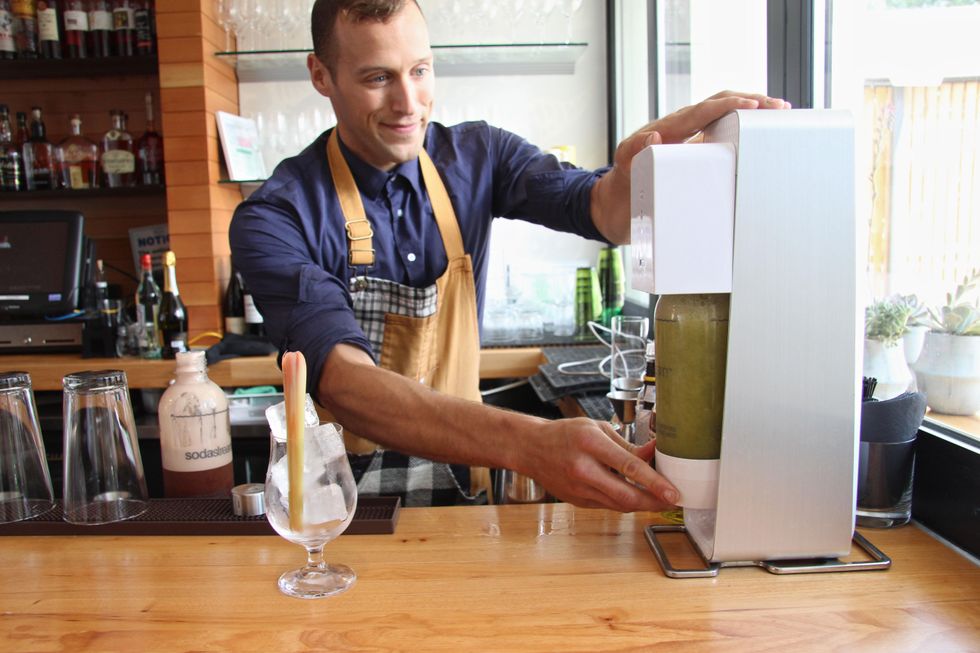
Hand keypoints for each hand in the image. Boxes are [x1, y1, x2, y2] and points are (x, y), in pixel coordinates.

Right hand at [519, 417, 678, 511]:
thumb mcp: (597, 428)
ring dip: (642, 504)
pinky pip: (608, 506)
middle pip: (626, 495)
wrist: (531, 448)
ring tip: (659, 499)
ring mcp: (579, 488)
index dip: (655, 482)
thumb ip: (626, 445)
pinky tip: (636, 497)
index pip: (629, 466)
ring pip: (619, 505)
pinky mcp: (578, 501)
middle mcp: (583, 468)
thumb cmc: (564, 434)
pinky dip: (625, 503)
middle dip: (654, 501)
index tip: (673, 492)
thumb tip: (653, 454)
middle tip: (672, 501)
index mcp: (590, 443)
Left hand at [591, 90, 790, 243]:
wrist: (615, 203)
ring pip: (723, 115)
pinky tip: (762, 132)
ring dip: (751, 110)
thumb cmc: (622, 186)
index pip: (702, 111)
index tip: (751, 106)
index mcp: (668, 129)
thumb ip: (635, 151)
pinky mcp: (695, 151)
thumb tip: (655, 134)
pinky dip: (742, 128)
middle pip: (719, 104)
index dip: (727, 106)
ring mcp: (689, 138)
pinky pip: (721, 133)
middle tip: (777, 107)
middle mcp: (681, 128)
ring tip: (779, 113)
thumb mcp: (625, 166)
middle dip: (749, 101)